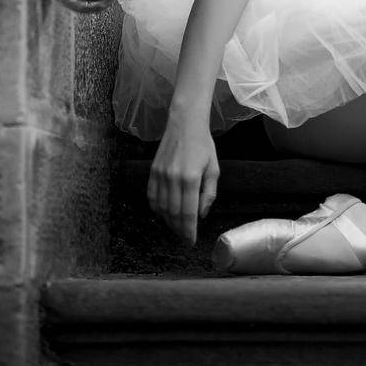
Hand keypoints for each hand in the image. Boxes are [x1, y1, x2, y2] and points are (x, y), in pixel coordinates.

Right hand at [148, 113, 219, 244]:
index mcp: (191, 178)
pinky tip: (164, 213)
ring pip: (161, 208)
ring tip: (176, 227)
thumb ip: (209, 193)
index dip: (189, 230)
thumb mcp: (213, 168)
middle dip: (179, 229)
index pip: (188, 213)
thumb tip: (201, 214)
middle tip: (185, 237)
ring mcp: (160, 174)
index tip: (191, 241)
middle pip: (173, 213)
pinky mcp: (152, 171)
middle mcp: (173, 178)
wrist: (185, 123)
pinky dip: (156, 209)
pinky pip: (151, 197)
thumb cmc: (203, 145)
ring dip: (168, 221)